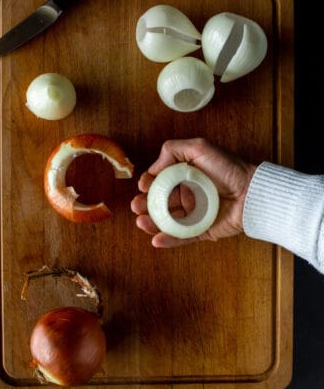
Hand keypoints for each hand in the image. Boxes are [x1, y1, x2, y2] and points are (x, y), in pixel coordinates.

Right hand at [131, 138, 255, 247]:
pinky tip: (156, 240)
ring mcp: (193, 215)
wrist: (252, 192)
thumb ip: (173, 150)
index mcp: (185, 177)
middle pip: (159, 203)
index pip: (160, 182)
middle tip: (136, 207)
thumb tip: (153, 168)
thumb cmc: (228, 168)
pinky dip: (168, 240)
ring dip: (151, 223)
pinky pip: (182, 237)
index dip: (149, 184)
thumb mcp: (200, 148)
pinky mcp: (202, 231)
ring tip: (141, 222)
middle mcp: (187, 196)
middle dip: (144, 205)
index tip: (144, 186)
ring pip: (166, 222)